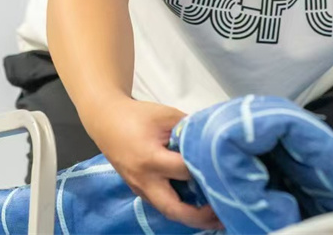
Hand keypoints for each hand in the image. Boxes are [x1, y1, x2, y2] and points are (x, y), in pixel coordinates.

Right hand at [87, 96, 221, 229]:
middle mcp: (144, 180)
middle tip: (223, 215)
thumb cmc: (137, 116)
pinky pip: (161, 204)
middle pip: (173, 209)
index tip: (226, 173)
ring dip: (191, 217)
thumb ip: (189, 130)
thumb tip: (211, 143)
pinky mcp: (139, 190)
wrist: (106, 120)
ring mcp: (139, 188)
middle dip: (199, 216)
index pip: (184, 171)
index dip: (205, 171)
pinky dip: (180, 208)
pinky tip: (197, 206)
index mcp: (150, 159)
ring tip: (216, 217)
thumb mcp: (167, 115)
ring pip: (167, 211)